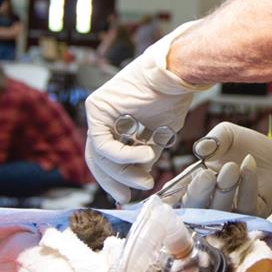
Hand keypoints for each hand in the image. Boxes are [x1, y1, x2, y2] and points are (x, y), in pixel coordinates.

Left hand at [84, 21, 210, 202]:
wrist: (176, 75)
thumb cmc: (172, 97)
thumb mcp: (158, 136)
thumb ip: (144, 155)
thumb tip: (140, 179)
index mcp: (116, 122)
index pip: (107, 157)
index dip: (116, 178)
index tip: (128, 196)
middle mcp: (103, 116)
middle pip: (98, 159)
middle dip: (113, 181)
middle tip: (129, 196)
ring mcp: (97, 111)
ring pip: (100, 155)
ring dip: (124, 171)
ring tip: (147, 175)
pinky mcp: (96, 107)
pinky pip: (104, 144)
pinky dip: (124, 156)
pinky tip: (145, 155)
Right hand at [165, 122, 271, 216]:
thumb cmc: (250, 146)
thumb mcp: (228, 134)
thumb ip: (213, 139)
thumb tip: (200, 150)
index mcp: (198, 182)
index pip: (179, 193)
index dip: (172, 195)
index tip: (167, 194)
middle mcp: (211, 201)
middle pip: (196, 208)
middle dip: (198, 193)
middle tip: (208, 175)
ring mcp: (230, 212)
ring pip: (218, 211)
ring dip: (224, 188)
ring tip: (233, 166)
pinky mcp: (251, 217)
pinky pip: (244, 209)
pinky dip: (246, 186)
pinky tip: (248, 166)